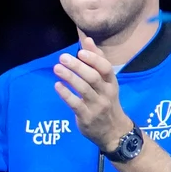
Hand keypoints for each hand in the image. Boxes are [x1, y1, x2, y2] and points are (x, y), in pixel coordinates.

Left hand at [54, 35, 133, 149]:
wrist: (114, 131)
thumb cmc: (106, 100)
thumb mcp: (106, 82)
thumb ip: (97, 60)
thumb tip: (87, 39)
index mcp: (111, 83)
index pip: (106, 68)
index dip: (94, 59)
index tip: (80, 51)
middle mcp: (106, 93)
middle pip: (93, 78)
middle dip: (78, 67)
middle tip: (62, 57)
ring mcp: (97, 106)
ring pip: (84, 90)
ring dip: (70, 78)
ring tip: (56, 68)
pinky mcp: (87, 117)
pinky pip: (76, 104)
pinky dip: (66, 94)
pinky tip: (57, 86)